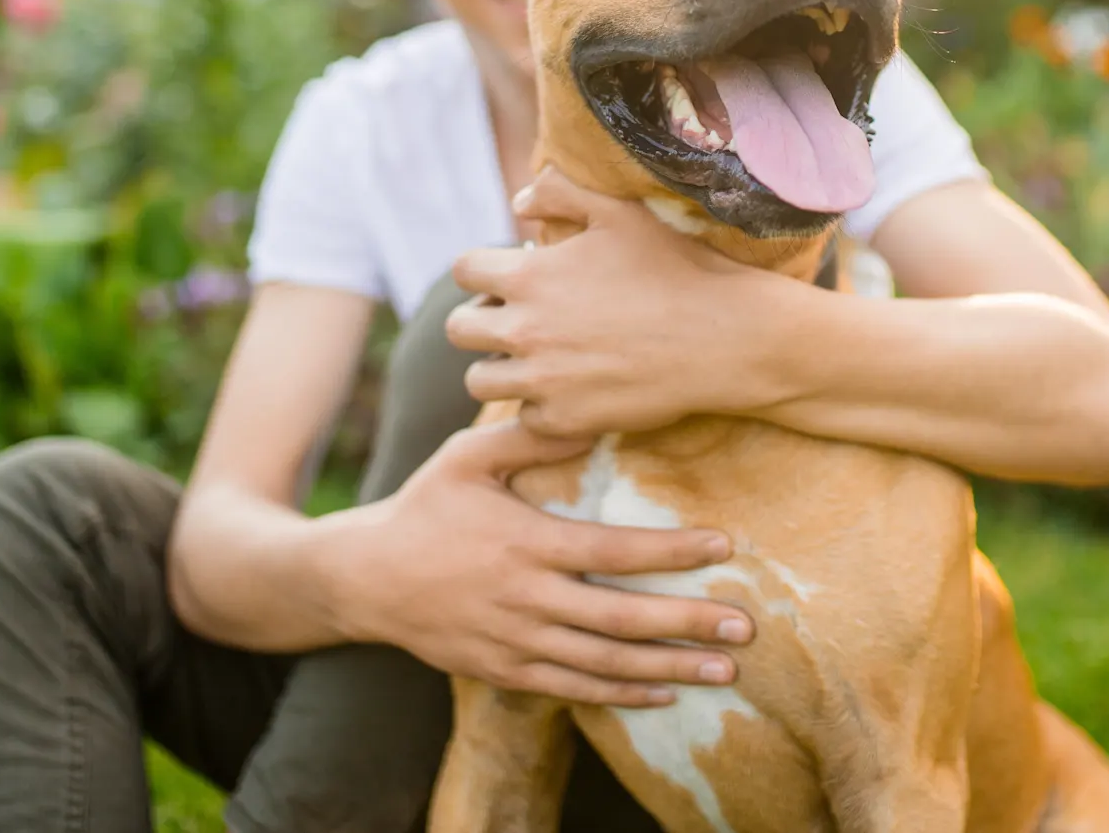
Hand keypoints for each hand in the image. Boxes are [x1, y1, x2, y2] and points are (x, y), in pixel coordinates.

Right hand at [335, 419, 753, 706]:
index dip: (670, 552)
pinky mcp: (505, 671)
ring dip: (668, 668)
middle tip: (745, 628)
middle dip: (687, 624)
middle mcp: (525, 599)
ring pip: (605, 663)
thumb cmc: (426, 507)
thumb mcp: (466, 459)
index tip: (723, 547)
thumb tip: (588, 415)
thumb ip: (528, 438)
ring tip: (724, 671)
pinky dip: (622, 694)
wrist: (364, 578)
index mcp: (523, 543)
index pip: (611, 551)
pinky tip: (665, 691)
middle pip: (620, 618)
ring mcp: (515, 642)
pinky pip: (574, 689)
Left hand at [447, 168, 794, 437]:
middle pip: (459, 330)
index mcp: (530, 276)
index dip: (481, 272)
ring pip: (479, 379)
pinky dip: (540, 406)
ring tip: (536, 358)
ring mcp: (542, 380)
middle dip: (481, 322)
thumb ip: (559, 192)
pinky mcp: (564, 420)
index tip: (506, 278)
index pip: (462, 271)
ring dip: (501, 367)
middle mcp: (525, 329)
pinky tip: (571, 389)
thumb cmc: (675, 268)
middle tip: (518, 321)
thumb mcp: (619, 212)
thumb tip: (517, 203)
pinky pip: (524, 416)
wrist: (724, 337)